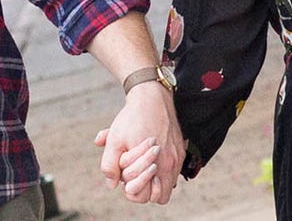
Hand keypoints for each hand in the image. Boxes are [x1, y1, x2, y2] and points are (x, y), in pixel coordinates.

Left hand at [93, 82, 182, 203]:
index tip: (126, 178)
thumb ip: (110, 165)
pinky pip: (173, 168)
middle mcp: (171, 163)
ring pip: (168, 182)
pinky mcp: (180, 148)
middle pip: (161, 195)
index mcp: (156, 165)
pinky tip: (150, 154)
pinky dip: (162, 166)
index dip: (135, 190)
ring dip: (155, 178)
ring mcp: (178, 156)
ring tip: (142, 164)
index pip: (149, 196)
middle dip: (146, 187)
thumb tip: (112, 184)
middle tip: (134, 173)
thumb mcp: (115, 140)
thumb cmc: (132, 119)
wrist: (151, 96)